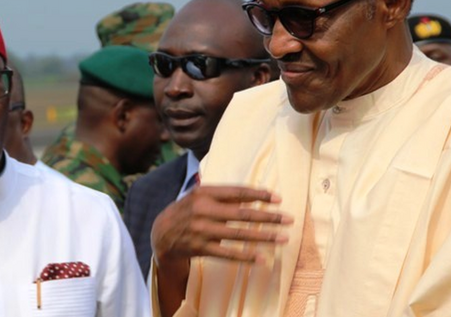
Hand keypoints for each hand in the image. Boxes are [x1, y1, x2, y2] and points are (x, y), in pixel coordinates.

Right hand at [152, 185, 292, 265]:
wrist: (161, 233)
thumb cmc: (188, 210)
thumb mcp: (200, 196)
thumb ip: (223, 194)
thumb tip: (254, 195)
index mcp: (205, 192)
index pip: (238, 192)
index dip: (259, 195)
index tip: (278, 198)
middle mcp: (203, 210)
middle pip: (242, 214)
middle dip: (268, 217)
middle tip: (289, 219)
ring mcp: (202, 230)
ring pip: (238, 234)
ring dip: (263, 236)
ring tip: (282, 238)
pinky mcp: (201, 248)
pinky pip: (227, 254)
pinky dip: (246, 256)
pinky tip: (262, 259)